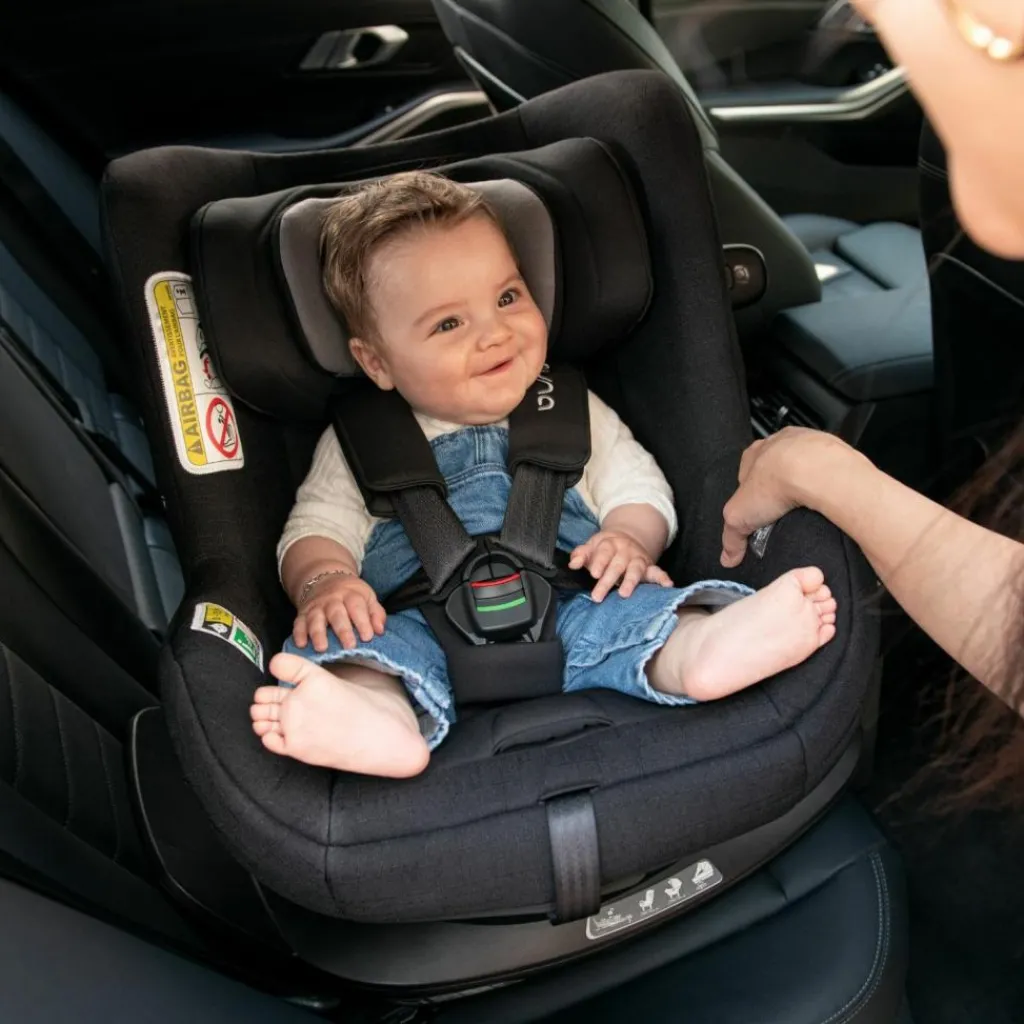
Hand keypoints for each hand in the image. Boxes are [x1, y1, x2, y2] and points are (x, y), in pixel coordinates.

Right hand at [293, 574, 385, 651]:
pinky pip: (298, 623)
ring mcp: (316, 607)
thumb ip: (376, 614)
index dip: (363, 622)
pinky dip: (298, 634)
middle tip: (349, 646)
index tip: (368, 637)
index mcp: (351, 595)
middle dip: (343, 630)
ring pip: (316, 619)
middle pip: (337, 614)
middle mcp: (332, 600)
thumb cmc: (351, 594)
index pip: (357, 607)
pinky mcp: (302, 614)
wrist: (325, 579)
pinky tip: (301, 645)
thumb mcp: (368, 597)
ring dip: (318, 634)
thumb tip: (380, 630)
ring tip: (322, 648)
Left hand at [569, 530, 672, 600]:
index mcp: (609, 544)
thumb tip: (573, 564)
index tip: (594, 574)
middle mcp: (625, 551)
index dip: (599, 562)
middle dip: (608, 580)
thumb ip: (581, 554)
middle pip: (617, 565)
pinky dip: (663, 578)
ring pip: (635, 569)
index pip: (604, 552)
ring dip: (631, 581)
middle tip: (598, 595)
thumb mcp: (591, 546)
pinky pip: (657, 572)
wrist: (626, 537)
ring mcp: (638, 558)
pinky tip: (668, 585)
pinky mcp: (648, 566)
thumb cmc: (604, 547)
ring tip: (624, 593)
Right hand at [721, 427, 855, 567]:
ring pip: (803, 465)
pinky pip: (827, 468)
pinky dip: (825, 482)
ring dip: (803, 482)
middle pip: (776, 467)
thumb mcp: (738, 517)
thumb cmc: (775, 482)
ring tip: (805, 506)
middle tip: (782, 511)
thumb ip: (731, 537)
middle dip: (779, 487)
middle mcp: (779, 442)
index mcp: (753, 452)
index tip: (757, 511)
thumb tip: (729, 556)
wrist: (815, 470)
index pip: (747, 473)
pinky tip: (823, 497)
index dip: (751, 494)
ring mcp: (808, 443)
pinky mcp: (833, 450)